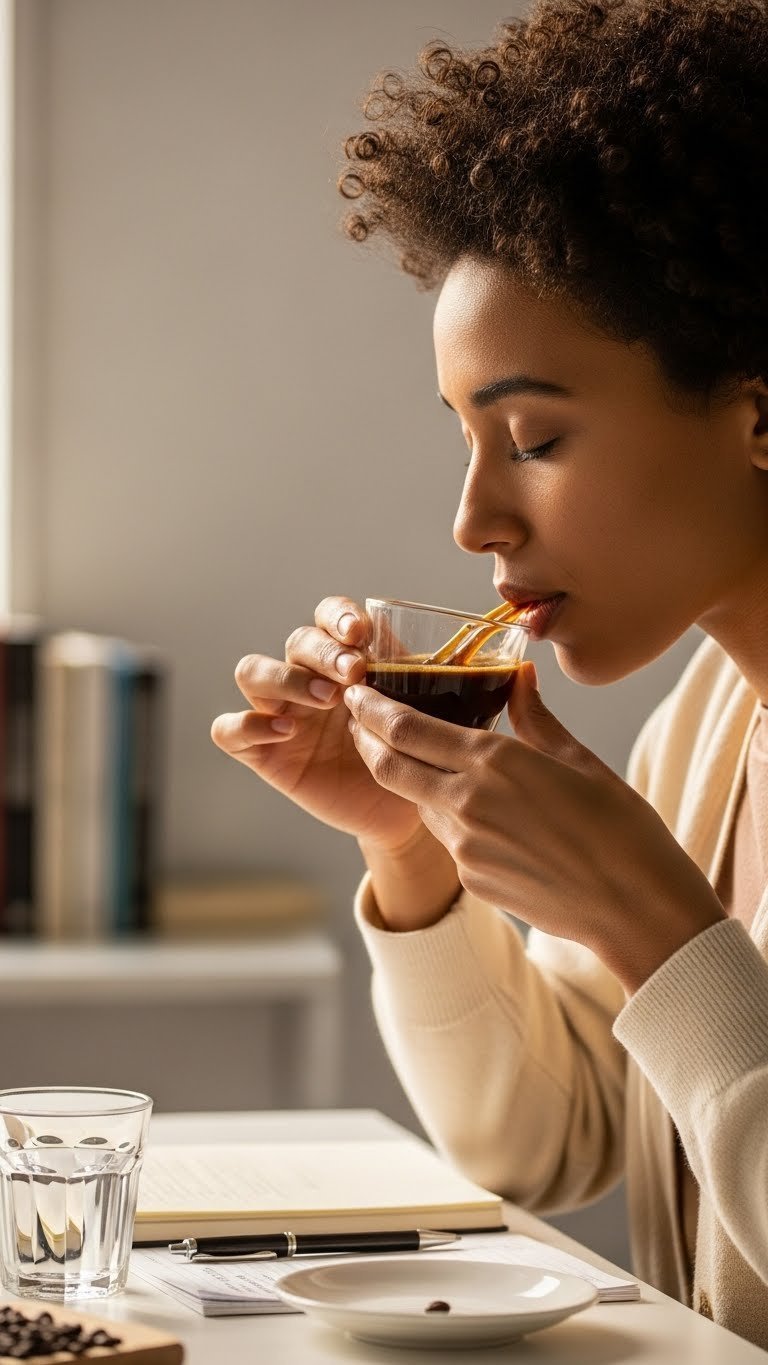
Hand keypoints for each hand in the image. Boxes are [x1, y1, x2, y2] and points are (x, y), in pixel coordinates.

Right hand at [210, 596, 424, 850]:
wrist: (404, 812)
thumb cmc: (413, 754)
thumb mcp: (426, 711)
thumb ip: (432, 678)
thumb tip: (470, 653)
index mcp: (345, 658)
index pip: (328, 615)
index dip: (338, 616)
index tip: (362, 633)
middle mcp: (307, 678)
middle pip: (295, 641)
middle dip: (323, 651)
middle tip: (354, 673)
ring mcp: (279, 711)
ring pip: (251, 671)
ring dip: (286, 678)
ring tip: (325, 701)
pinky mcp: (262, 752)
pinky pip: (229, 730)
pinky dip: (248, 724)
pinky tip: (285, 731)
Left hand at [343, 661, 726, 992]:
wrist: (634, 908)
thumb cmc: (620, 827)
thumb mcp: (579, 760)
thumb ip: (534, 717)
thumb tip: (518, 675)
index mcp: (493, 763)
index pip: (407, 728)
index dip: (372, 709)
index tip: (357, 693)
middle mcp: (467, 804)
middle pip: (390, 767)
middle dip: (366, 740)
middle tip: (357, 720)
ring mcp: (464, 848)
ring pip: (420, 802)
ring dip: (413, 779)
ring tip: (422, 758)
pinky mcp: (472, 881)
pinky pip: (449, 839)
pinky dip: (451, 818)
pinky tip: (481, 813)